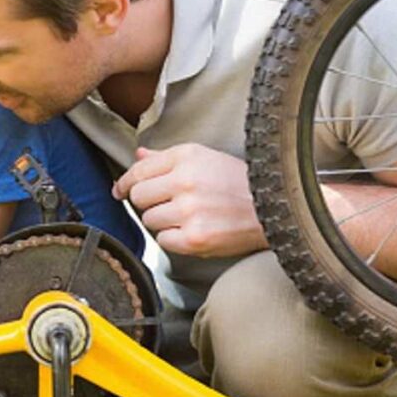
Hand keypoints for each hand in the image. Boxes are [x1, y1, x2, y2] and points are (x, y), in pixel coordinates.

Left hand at [111, 144, 266, 257]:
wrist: (276, 208)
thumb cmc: (239, 182)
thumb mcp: (204, 157)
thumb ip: (166, 158)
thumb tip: (138, 155)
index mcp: (185, 157)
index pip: (138, 171)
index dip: (125, 183)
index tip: (120, 190)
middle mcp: (185, 181)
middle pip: (139, 197)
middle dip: (148, 202)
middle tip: (169, 204)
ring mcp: (189, 211)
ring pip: (149, 220)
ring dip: (162, 222)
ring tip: (187, 216)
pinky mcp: (195, 238)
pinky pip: (163, 241)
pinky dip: (174, 239)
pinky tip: (192, 230)